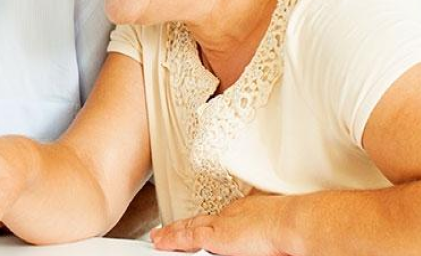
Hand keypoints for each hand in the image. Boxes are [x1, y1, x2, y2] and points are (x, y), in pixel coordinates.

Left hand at [150, 193, 292, 255]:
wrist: (294, 223)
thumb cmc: (295, 226)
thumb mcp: (275, 226)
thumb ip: (266, 231)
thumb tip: (272, 241)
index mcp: (246, 211)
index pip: (219, 218)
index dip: (208, 222)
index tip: (201, 225)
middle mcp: (231, 214)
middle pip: (202, 221)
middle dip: (185, 226)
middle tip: (167, 230)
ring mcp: (222, 225)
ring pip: (190, 228)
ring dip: (173, 233)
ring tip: (158, 237)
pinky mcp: (215, 235)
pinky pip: (187, 238)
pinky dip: (171, 239)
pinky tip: (159, 242)